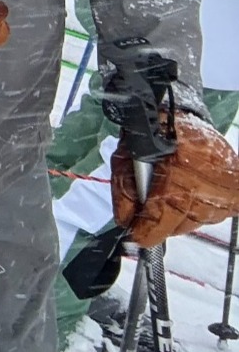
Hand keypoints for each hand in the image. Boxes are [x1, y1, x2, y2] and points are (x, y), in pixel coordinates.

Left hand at [114, 113, 238, 246]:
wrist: (183, 115)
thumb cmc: (154, 133)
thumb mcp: (127, 159)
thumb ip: (125, 193)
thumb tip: (126, 223)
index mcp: (182, 180)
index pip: (161, 221)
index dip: (145, 230)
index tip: (134, 236)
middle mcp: (211, 193)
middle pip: (178, 224)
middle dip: (159, 217)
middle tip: (149, 201)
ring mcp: (226, 196)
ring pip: (193, 220)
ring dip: (178, 211)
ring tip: (170, 188)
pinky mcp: (235, 196)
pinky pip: (207, 212)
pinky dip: (193, 205)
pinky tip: (185, 189)